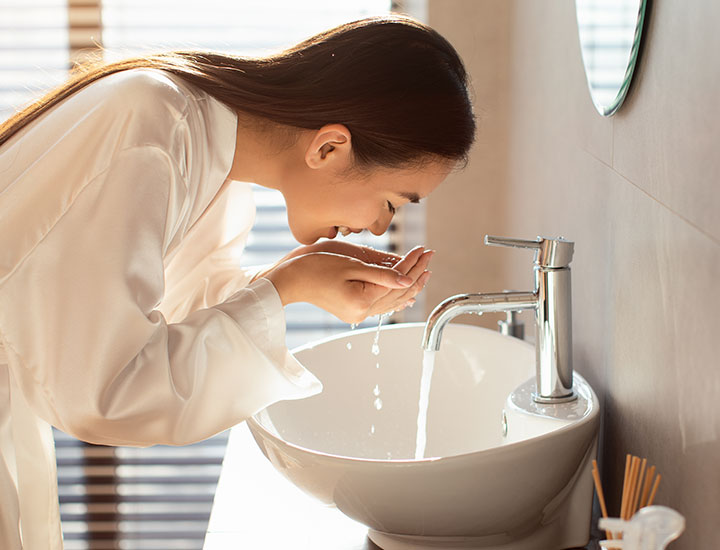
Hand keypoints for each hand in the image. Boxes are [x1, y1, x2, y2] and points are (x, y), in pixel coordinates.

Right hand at [263, 250, 431, 323]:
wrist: (290, 280)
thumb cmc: (313, 267)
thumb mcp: (350, 264)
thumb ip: (381, 273)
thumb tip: (408, 279)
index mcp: (362, 300)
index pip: (397, 281)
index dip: (413, 264)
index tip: (423, 250)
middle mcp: (362, 312)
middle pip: (398, 293)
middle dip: (416, 272)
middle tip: (429, 256)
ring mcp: (357, 314)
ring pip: (392, 300)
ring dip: (409, 284)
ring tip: (424, 269)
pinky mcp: (352, 310)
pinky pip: (380, 304)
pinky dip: (395, 295)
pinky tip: (405, 290)